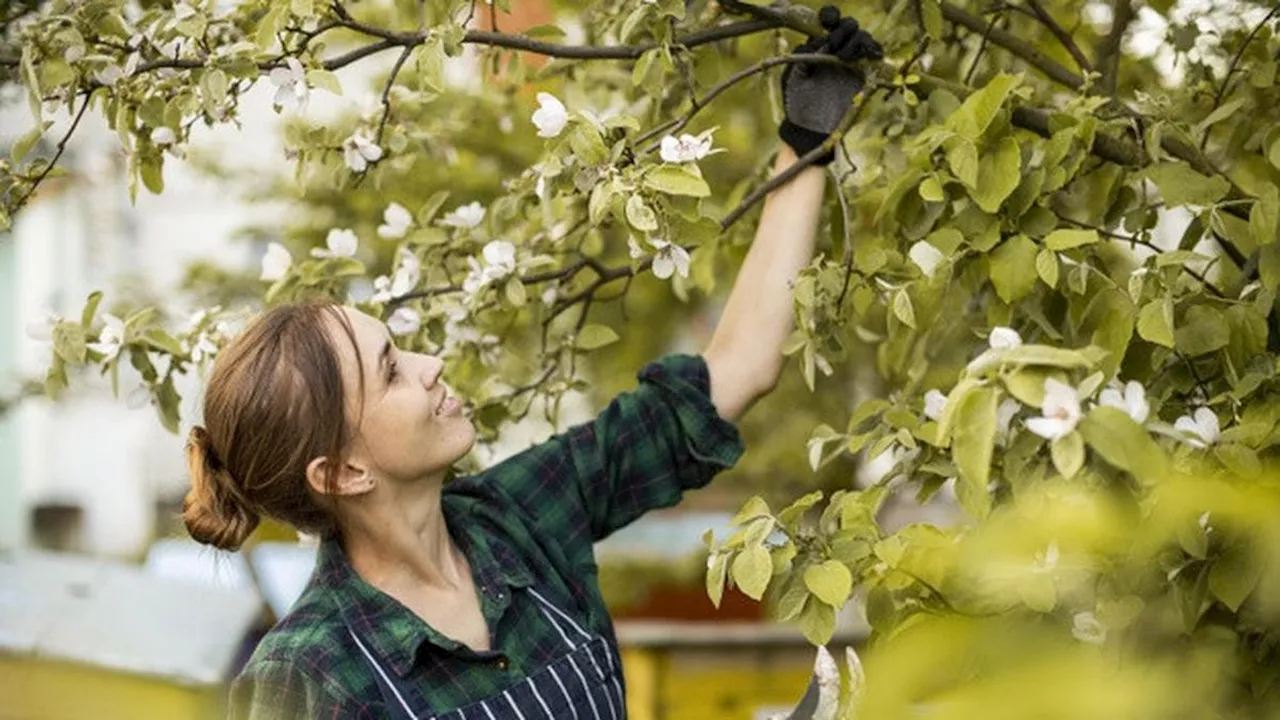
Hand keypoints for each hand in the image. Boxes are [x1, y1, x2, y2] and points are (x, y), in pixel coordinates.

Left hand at [778, 6, 883, 165]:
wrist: (811, 130)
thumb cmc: (797, 104)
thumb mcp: (793, 78)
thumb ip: (804, 55)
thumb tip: (820, 40)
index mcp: (817, 46)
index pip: (828, 21)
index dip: (830, 16)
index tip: (827, 22)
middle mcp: (836, 49)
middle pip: (848, 25)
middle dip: (843, 30)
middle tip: (835, 46)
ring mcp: (852, 61)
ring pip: (862, 37)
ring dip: (855, 41)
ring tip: (844, 58)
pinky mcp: (865, 74)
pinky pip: (875, 55)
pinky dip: (874, 50)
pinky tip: (869, 55)